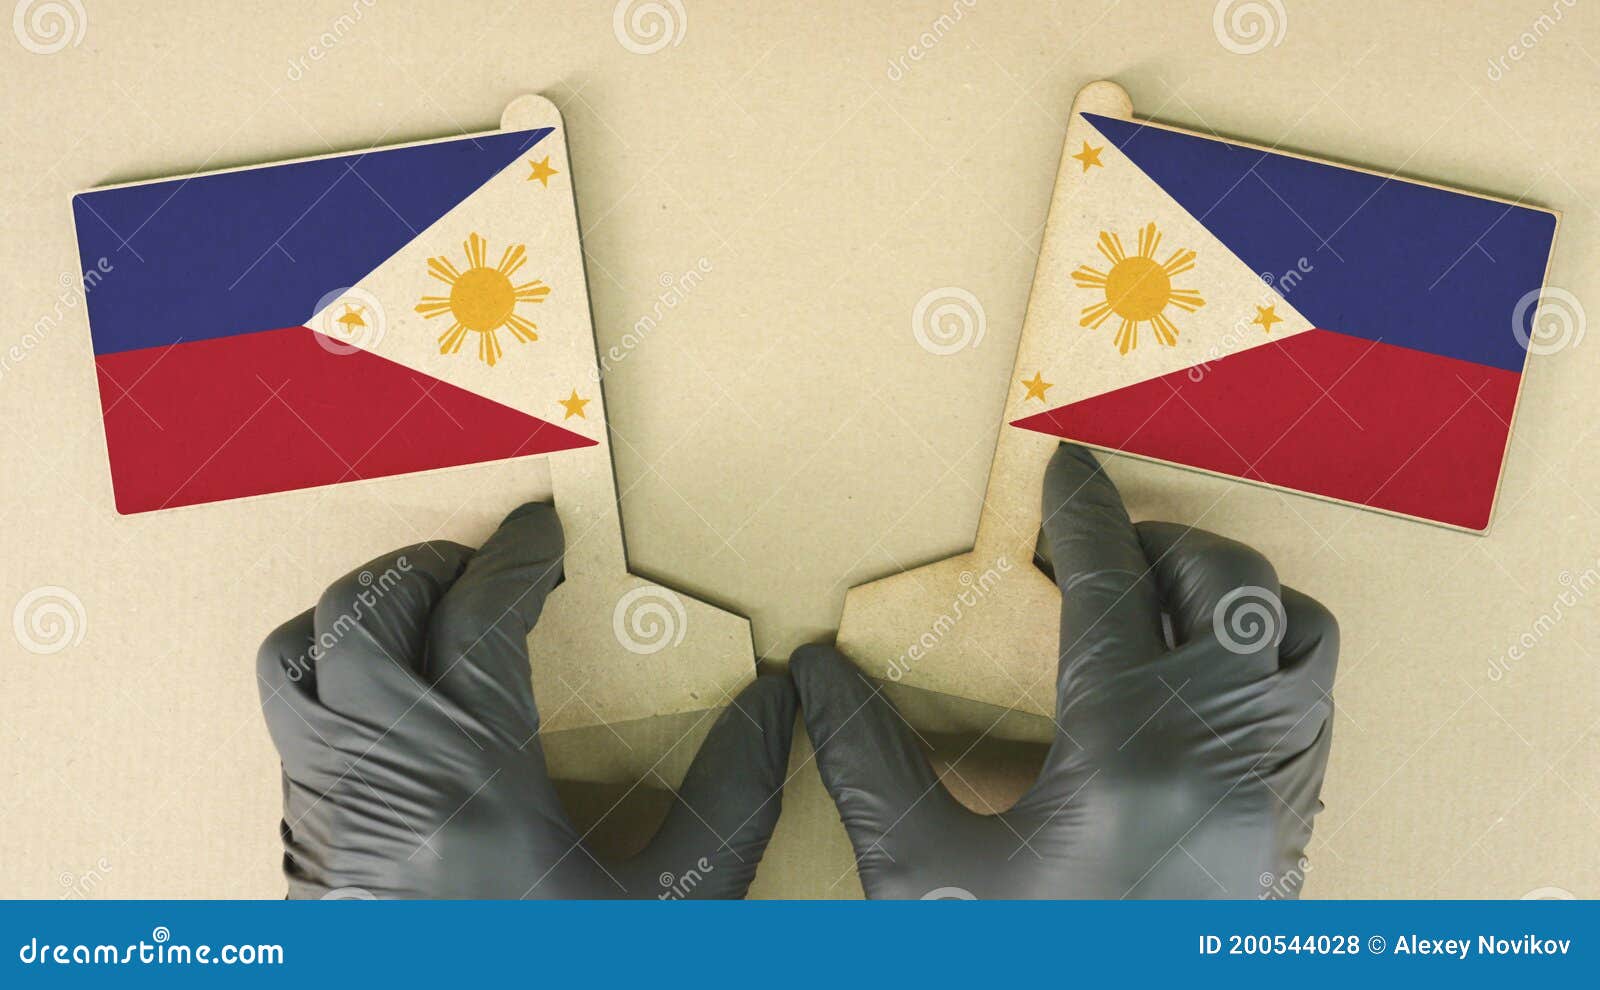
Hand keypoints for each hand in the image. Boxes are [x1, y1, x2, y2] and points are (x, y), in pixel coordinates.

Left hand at [257, 502, 795, 898]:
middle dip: (422, 570)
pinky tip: (397, 716)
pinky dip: (332, 686)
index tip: (544, 528)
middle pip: (363, 616)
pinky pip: (290, 735)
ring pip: (298, 668)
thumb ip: (732, 799)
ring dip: (356, 620)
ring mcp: (324, 819)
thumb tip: (776, 704)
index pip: (478, 617)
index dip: (516, 556)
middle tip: (482, 568)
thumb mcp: (675, 911)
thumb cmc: (574, 982)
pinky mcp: (300, 862)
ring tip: (422, 617)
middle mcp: (377, 780)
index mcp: (472, 777)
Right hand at [792, 444, 1337, 898]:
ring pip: (1298, 645)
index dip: (1080, 513)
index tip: (1064, 465)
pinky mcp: (1290, 836)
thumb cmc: (1023, 969)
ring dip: (1233, 603)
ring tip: (1156, 609)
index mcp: (1127, 750)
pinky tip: (1195, 695)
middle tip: (1100, 548)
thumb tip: (813, 672)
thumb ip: (868, 763)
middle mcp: (1225, 755)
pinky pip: (1309, 710)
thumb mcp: (927, 879)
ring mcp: (1273, 797)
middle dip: (1167, 545)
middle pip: (1233, 592)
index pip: (1108, 587)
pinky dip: (1264, 665)